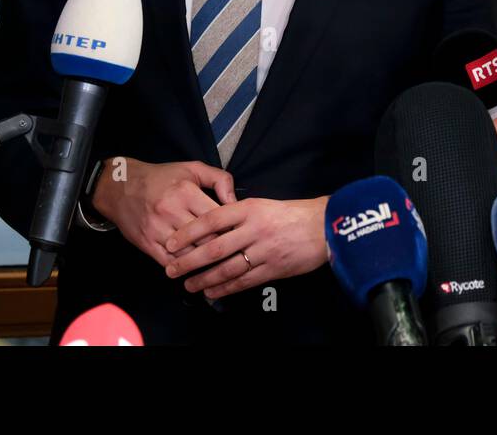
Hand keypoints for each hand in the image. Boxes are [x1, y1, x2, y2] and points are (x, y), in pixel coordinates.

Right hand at [91, 157, 235, 266]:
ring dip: (205, 262)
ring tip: (219, 266)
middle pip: (205, 239)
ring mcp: (157, 229)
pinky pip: (169, 262)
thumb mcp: (193, 168)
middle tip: (233, 253)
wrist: (120, 186)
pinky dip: (184, 268)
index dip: (232, 228)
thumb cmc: (162, 177)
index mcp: (186, 192)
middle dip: (222, 247)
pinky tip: (194, 270)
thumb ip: (220, 180)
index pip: (217, 218)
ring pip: (189, 254)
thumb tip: (235, 201)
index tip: (240, 234)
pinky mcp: (146, 243)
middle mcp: (171, 211)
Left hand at [163, 196, 329, 299]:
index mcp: (250, 208)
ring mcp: (264, 250)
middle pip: (214, 247)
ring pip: (227, 267)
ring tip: (189, 285)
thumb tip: (211, 226)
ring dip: (204, 279)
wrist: (325, 226)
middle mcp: (255, 228)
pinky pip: (244, 281)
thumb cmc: (292, 214)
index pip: (211, 219)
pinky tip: (212, 292)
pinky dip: (225, 288)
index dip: (188, 233)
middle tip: (172, 270)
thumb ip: (238, 214)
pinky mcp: (273, 268)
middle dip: (189, 261)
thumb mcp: (263, 204)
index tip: (171, 242)